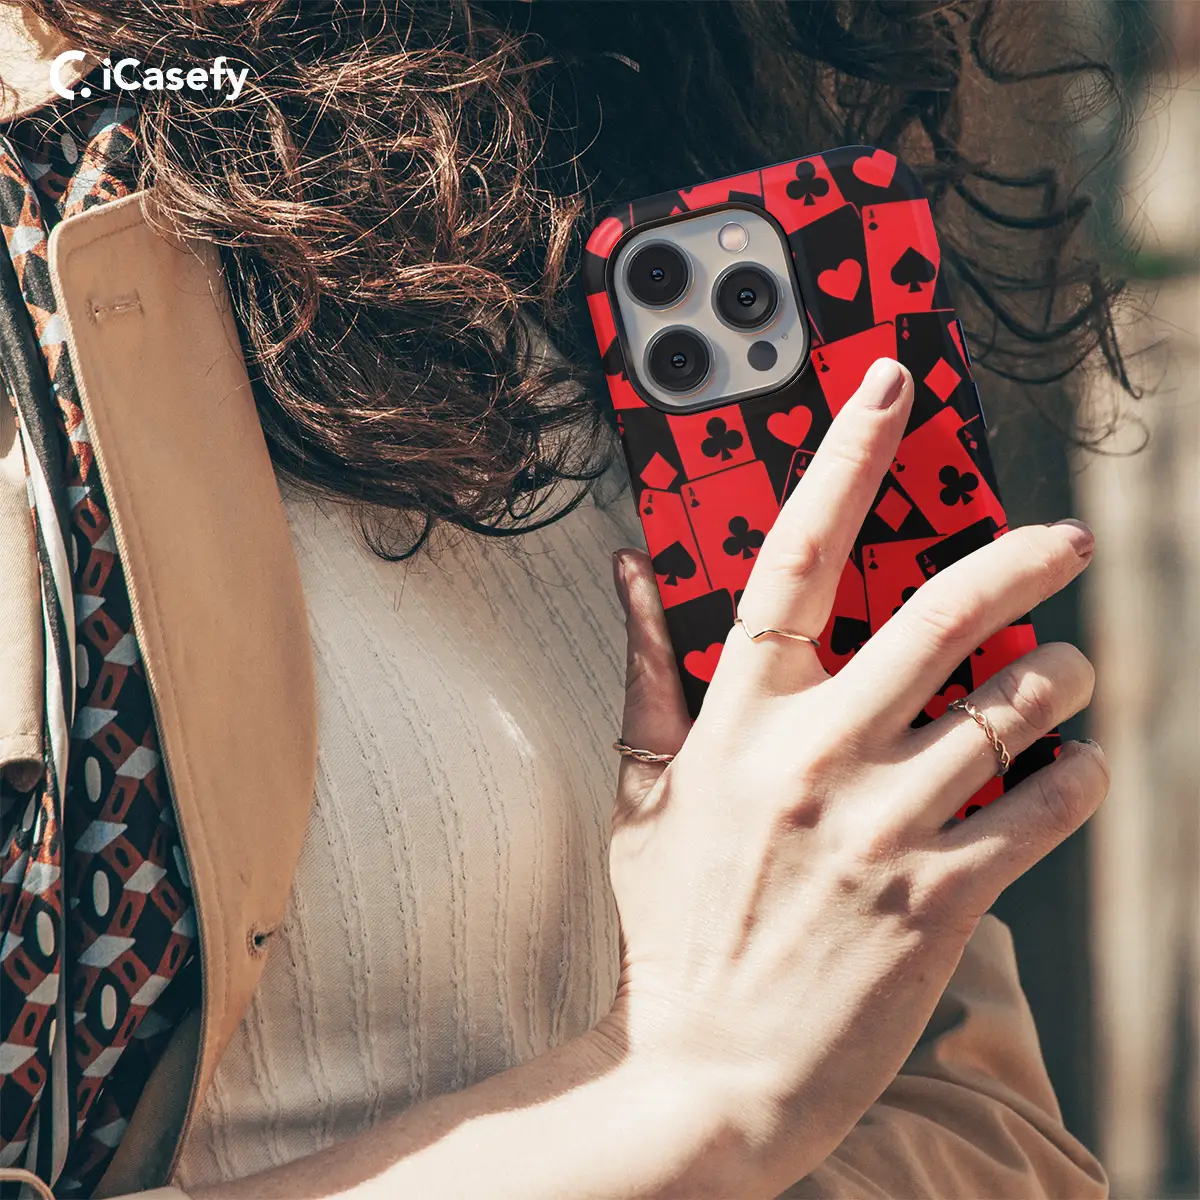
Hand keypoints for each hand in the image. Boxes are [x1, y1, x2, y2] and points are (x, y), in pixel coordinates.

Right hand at [603, 358, 1107, 1194]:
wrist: (707, 1070)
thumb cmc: (673, 926)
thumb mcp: (642, 793)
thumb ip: (645, 674)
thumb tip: (627, 574)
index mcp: (737, 721)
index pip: (791, 558)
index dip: (842, 460)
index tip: (887, 388)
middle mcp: (814, 757)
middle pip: (939, 615)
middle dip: (1019, 558)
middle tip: (1063, 538)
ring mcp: (881, 826)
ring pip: (1012, 709)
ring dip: (1063, 679)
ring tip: (1072, 675)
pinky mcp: (940, 896)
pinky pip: (1043, 807)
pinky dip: (1078, 775)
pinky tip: (1076, 768)